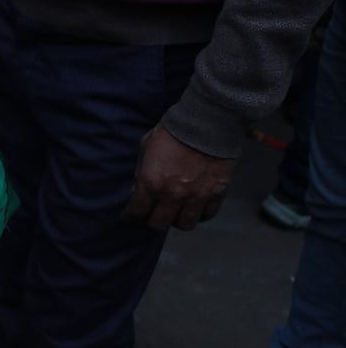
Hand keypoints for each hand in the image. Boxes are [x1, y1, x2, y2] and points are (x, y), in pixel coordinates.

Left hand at [121, 125, 236, 231]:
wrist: (206, 122)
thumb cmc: (172, 132)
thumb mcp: (145, 149)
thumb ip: (141, 173)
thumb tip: (137, 192)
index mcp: (151, 182)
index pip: (136, 212)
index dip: (130, 217)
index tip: (129, 217)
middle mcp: (173, 194)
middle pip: (159, 224)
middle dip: (152, 220)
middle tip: (152, 214)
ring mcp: (196, 196)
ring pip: (185, 225)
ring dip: (177, 220)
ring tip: (175, 212)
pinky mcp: (217, 193)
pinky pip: (207, 215)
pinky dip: (199, 214)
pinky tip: (194, 207)